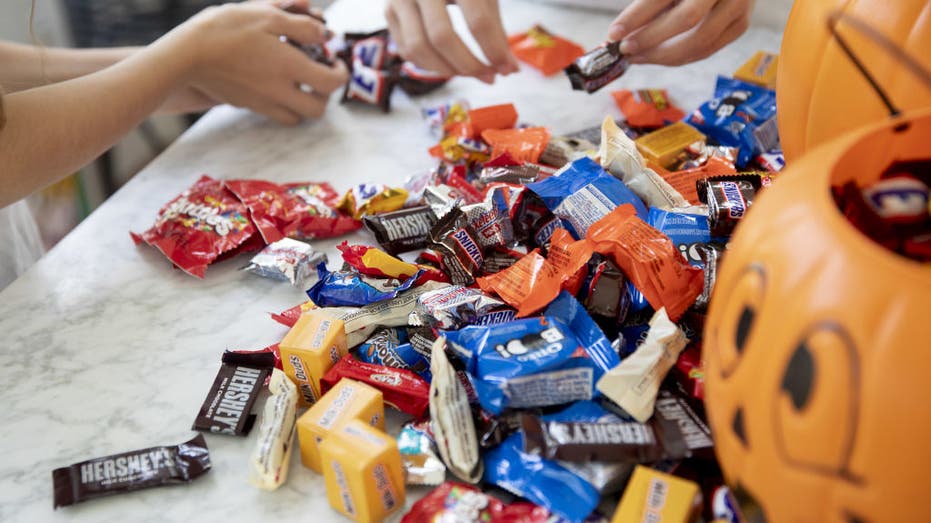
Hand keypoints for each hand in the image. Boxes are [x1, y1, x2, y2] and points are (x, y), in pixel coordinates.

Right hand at [160, 2, 347, 124]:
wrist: (186, 55)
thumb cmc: (227, 29)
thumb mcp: (267, 15)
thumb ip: (302, 25)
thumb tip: (325, 34)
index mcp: (290, 67)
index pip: (332, 83)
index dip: (340, 73)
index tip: (335, 61)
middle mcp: (281, 91)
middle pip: (318, 110)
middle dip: (325, 95)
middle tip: (319, 76)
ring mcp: (263, 103)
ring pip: (297, 117)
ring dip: (304, 103)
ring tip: (299, 82)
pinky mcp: (247, 106)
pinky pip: (274, 114)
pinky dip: (283, 104)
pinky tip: (274, 83)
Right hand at [385, 0, 518, 82]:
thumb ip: (495, 28)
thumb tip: (508, 69)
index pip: (477, 20)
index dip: (494, 50)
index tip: (507, 70)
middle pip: (442, 37)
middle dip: (469, 65)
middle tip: (490, 77)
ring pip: (419, 47)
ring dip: (448, 70)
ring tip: (470, 72)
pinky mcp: (389, 10)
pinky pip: (407, 50)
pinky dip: (429, 65)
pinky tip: (449, 65)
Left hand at [608, 0, 752, 65]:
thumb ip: (650, 4)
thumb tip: (621, 31)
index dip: (637, 15)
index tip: (614, 33)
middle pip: (687, 20)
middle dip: (650, 39)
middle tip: (625, 49)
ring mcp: (739, 7)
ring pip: (698, 42)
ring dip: (662, 56)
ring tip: (636, 56)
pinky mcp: (740, 25)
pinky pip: (706, 50)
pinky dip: (678, 57)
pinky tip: (656, 56)